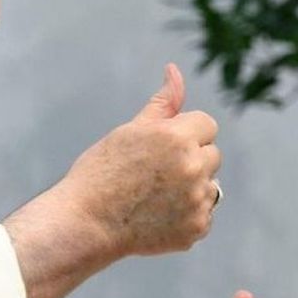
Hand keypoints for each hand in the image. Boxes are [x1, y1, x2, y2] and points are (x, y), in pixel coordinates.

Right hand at [56, 63, 220, 257]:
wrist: (85, 223)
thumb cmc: (102, 172)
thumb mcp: (131, 131)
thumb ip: (163, 103)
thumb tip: (174, 70)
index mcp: (178, 137)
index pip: (206, 124)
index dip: (185, 133)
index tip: (161, 148)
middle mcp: (193, 167)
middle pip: (212, 154)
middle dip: (191, 159)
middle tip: (154, 173)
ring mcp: (197, 200)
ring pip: (210, 186)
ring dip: (192, 188)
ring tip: (154, 196)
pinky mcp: (197, 227)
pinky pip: (204, 214)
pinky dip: (186, 216)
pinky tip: (157, 216)